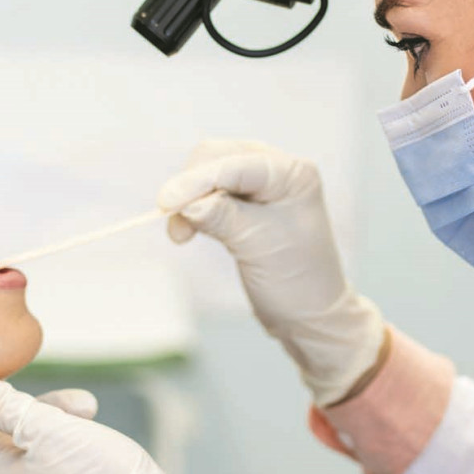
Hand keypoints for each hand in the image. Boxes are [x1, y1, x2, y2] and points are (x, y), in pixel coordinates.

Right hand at [158, 140, 386, 406]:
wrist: (307, 315)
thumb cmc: (296, 281)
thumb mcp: (259, 246)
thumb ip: (223, 218)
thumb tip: (186, 204)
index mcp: (292, 174)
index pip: (237, 164)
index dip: (198, 180)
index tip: (166, 203)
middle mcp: (277, 170)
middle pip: (216, 158)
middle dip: (191, 186)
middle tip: (176, 224)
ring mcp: (259, 186)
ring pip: (207, 173)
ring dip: (187, 199)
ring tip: (181, 235)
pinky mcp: (244, 204)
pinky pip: (207, 194)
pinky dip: (191, 209)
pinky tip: (186, 232)